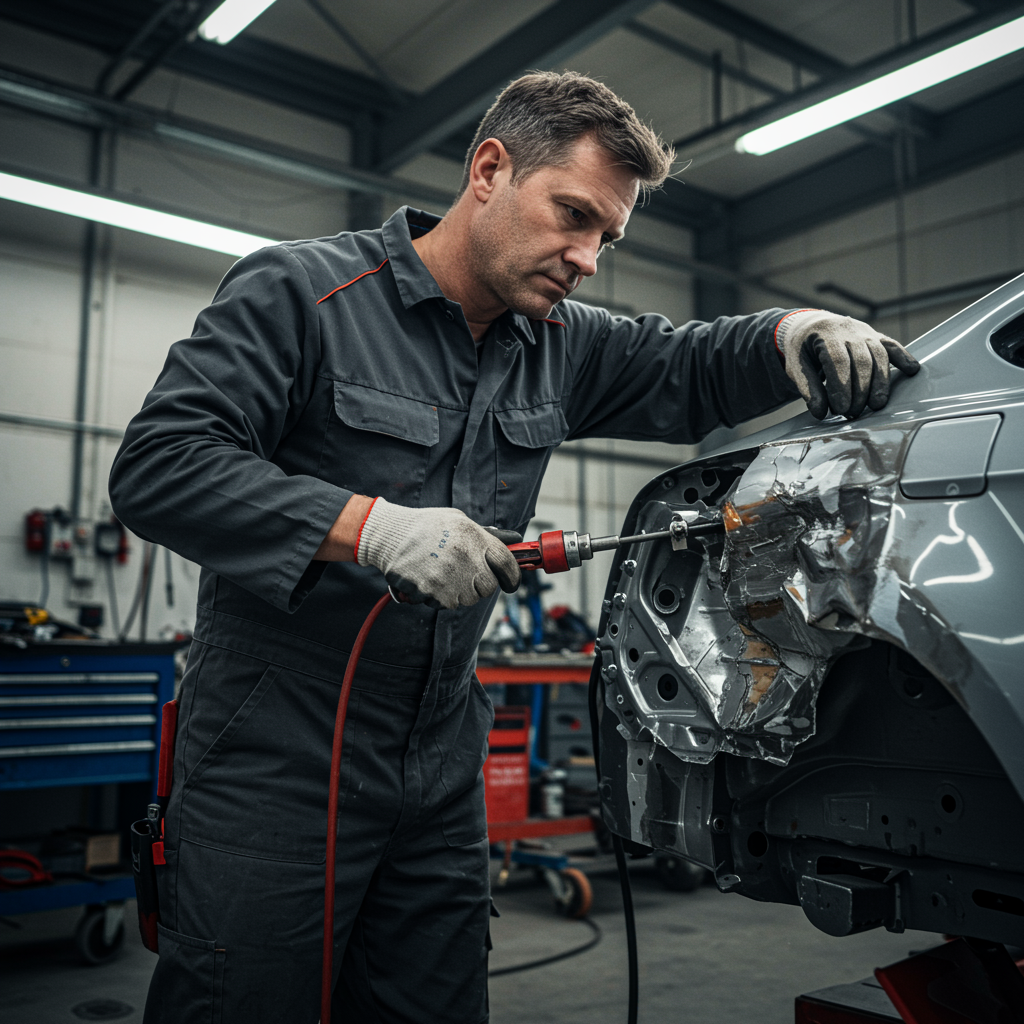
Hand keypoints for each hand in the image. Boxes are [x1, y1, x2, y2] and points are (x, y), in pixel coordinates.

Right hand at [355, 498, 520, 608]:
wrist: (388, 534)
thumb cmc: (425, 526)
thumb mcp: (458, 520)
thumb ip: (486, 534)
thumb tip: (514, 541)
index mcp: (474, 537)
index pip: (507, 564)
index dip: (513, 577)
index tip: (510, 583)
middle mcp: (465, 557)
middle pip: (488, 587)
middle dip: (480, 584)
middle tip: (463, 573)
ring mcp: (448, 577)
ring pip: (468, 599)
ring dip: (458, 592)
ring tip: (441, 572)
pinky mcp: (432, 592)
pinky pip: (446, 604)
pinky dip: (439, 597)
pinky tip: (429, 579)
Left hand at [776, 309, 919, 418]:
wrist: (810, 325)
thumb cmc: (802, 349)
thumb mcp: (796, 366)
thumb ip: (808, 388)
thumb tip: (820, 413)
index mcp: (825, 334)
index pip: (838, 361)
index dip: (841, 387)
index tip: (840, 409)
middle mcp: (849, 330)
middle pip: (861, 361)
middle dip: (860, 390)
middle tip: (853, 413)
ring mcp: (865, 332)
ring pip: (879, 355)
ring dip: (880, 383)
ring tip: (876, 406)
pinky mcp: (876, 336)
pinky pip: (892, 346)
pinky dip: (903, 358)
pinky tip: (912, 371)